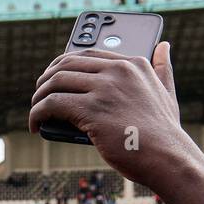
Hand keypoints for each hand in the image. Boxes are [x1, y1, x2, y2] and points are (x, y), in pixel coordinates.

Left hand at [28, 42, 199, 194]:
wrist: (167, 157)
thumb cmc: (165, 133)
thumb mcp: (167, 92)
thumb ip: (162, 68)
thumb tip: (163, 45)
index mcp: (134, 63)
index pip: (87, 53)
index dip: (63, 64)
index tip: (52, 75)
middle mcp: (118, 70)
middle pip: (67, 64)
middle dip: (46, 79)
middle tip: (38, 95)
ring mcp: (105, 88)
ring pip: (56, 82)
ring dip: (38, 97)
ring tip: (35, 112)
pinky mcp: (92, 109)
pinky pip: (52, 104)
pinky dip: (37, 113)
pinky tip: (35, 125)